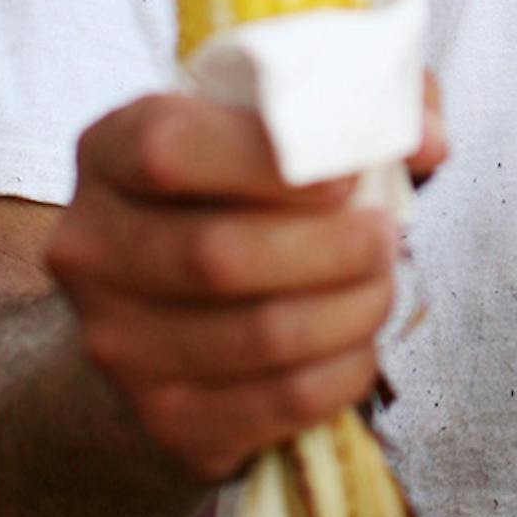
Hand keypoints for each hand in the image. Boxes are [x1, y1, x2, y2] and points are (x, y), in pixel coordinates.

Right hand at [47, 82, 448, 484]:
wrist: (163, 319)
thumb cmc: (238, 197)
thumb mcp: (278, 125)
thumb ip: (358, 99)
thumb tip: (426, 140)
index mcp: (108, 151)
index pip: (169, 149)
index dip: (268, 160)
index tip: (344, 174)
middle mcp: (90, 248)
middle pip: (219, 255)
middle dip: (333, 247)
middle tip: (386, 236)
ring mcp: (116, 342)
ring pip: (261, 334)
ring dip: (353, 309)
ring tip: (380, 285)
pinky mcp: (165, 417)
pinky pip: (281, 401)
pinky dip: (344, 370)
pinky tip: (358, 342)